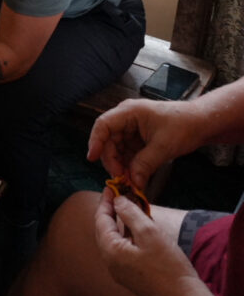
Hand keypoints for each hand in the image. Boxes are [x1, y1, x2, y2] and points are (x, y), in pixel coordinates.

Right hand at [87, 98, 203, 189]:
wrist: (203, 123)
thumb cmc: (184, 126)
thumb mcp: (164, 147)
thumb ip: (144, 164)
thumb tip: (132, 183)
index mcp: (129, 112)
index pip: (103, 125)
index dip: (95, 142)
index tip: (92, 159)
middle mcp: (126, 118)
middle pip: (108, 140)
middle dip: (112, 160)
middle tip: (120, 179)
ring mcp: (131, 128)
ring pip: (116, 148)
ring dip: (121, 165)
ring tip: (129, 181)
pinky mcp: (137, 138)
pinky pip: (127, 152)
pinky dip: (129, 164)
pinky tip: (134, 176)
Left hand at [94, 188, 201, 295]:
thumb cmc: (169, 266)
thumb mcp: (150, 233)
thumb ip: (131, 214)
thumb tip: (117, 201)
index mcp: (110, 251)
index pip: (100, 220)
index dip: (105, 202)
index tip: (111, 187)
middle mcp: (110, 262)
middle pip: (104, 230)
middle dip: (111, 211)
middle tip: (119, 196)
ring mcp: (120, 272)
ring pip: (115, 240)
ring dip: (121, 223)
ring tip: (130, 208)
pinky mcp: (131, 277)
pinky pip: (124, 250)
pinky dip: (128, 236)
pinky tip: (138, 229)